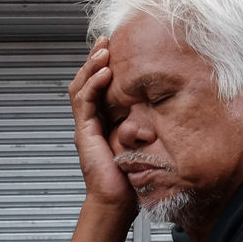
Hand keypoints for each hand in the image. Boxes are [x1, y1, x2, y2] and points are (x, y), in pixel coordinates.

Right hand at [67, 37, 133, 209]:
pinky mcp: (84, 133)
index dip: (103, 66)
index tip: (115, 48)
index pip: (98, 86)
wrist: (117, 200)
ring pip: (81, 88)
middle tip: (106, 41)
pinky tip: (103, 74)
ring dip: (91, 68)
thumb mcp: (141, 139)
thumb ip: (143, 120)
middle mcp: (91, 121)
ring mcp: (86, 127)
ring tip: (103, 51)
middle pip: (85, 82)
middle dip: (94, 60)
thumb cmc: (129, 175)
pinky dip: (93, 86)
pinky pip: (85, 103)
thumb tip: (161, 102)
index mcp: (102, 120)